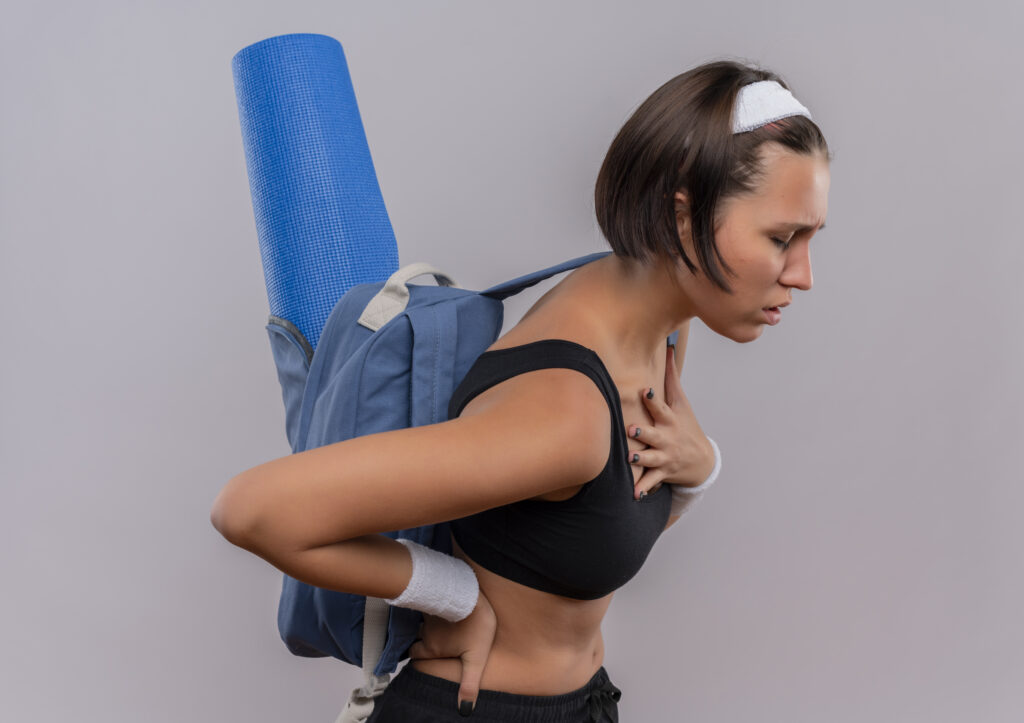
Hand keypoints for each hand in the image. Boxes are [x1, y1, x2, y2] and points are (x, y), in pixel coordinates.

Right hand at [408, 588, 496, 715]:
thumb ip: (469, 684)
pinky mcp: (434, 595)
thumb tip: (465, 711)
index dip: (416, 655)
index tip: (416, 656)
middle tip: (421, 639)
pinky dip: (428, 605)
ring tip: (431, 622)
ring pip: (420, 619)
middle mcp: (425, 631)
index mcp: (432, 647)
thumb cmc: (475, 625)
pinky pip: (426, 602)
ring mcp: (428, 612)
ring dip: (424, 622)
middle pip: (415, 637)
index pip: (415, 654)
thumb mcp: (476, 658)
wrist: (469, 592)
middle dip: (416, 639)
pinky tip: (435, 602)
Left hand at [626, 344, 714, 499]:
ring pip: (651, 459)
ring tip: (630, 459)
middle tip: (632, 429)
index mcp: (670, 420)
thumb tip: (667, 347)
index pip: (661, 407)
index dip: (653, 399)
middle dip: (644, 432)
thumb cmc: (686, 426)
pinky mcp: (663, 472)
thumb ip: (670, 377)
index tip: (645, 391)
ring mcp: (665, 457)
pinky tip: (634, 495)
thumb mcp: (681, 403)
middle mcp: (667, 438)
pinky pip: (651, 482)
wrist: (703, 461)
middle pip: (654, 434)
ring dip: (641, 460)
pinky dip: (643, 489)